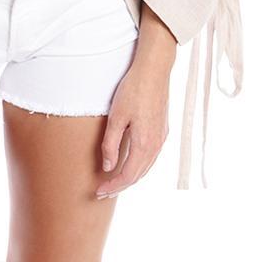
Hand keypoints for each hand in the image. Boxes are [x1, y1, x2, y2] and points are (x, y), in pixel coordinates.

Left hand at [95, 58, 170, 197]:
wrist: (154, 70)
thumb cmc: (133, 90)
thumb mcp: (116, 117)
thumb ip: (111, 144)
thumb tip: (108, 167)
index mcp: (144, 144)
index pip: (127, 176)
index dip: (113, 186)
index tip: (99, 191)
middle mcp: (156, 145)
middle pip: (138, 175)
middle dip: (120, 185)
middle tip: (103, 191)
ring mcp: (161, 138)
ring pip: (146, 167)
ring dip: (131, 176)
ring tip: (115, 180)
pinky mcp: (163, 130)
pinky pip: (151, 156)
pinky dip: (139, 165)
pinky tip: (130, 161)